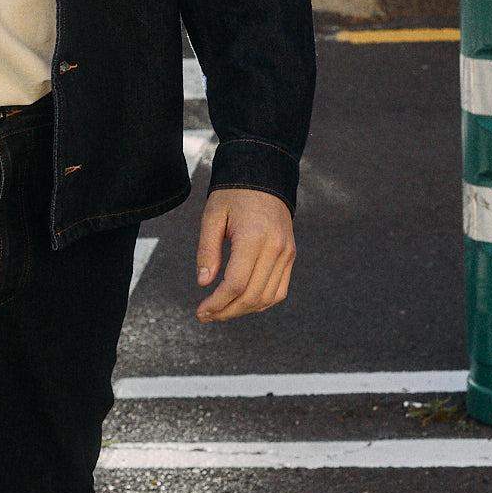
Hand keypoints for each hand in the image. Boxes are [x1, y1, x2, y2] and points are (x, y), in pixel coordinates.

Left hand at [194, 187, 294, 321]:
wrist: (264, 177)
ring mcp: (287, 253)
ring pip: (267, 298)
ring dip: (243, 311)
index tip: (200, 311)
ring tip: (221, 312)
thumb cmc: (233, 195)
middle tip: (206, 316)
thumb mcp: (212, 216)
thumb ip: (207, 250)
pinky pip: (279, 290)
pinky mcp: (290, 256)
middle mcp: (275, 248)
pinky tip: (241, 303)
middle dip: (227, 311)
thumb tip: (204, 283)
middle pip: (252, 296)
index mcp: (253, 237)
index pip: (236, 284)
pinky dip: (261, 302)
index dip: (217, 303)